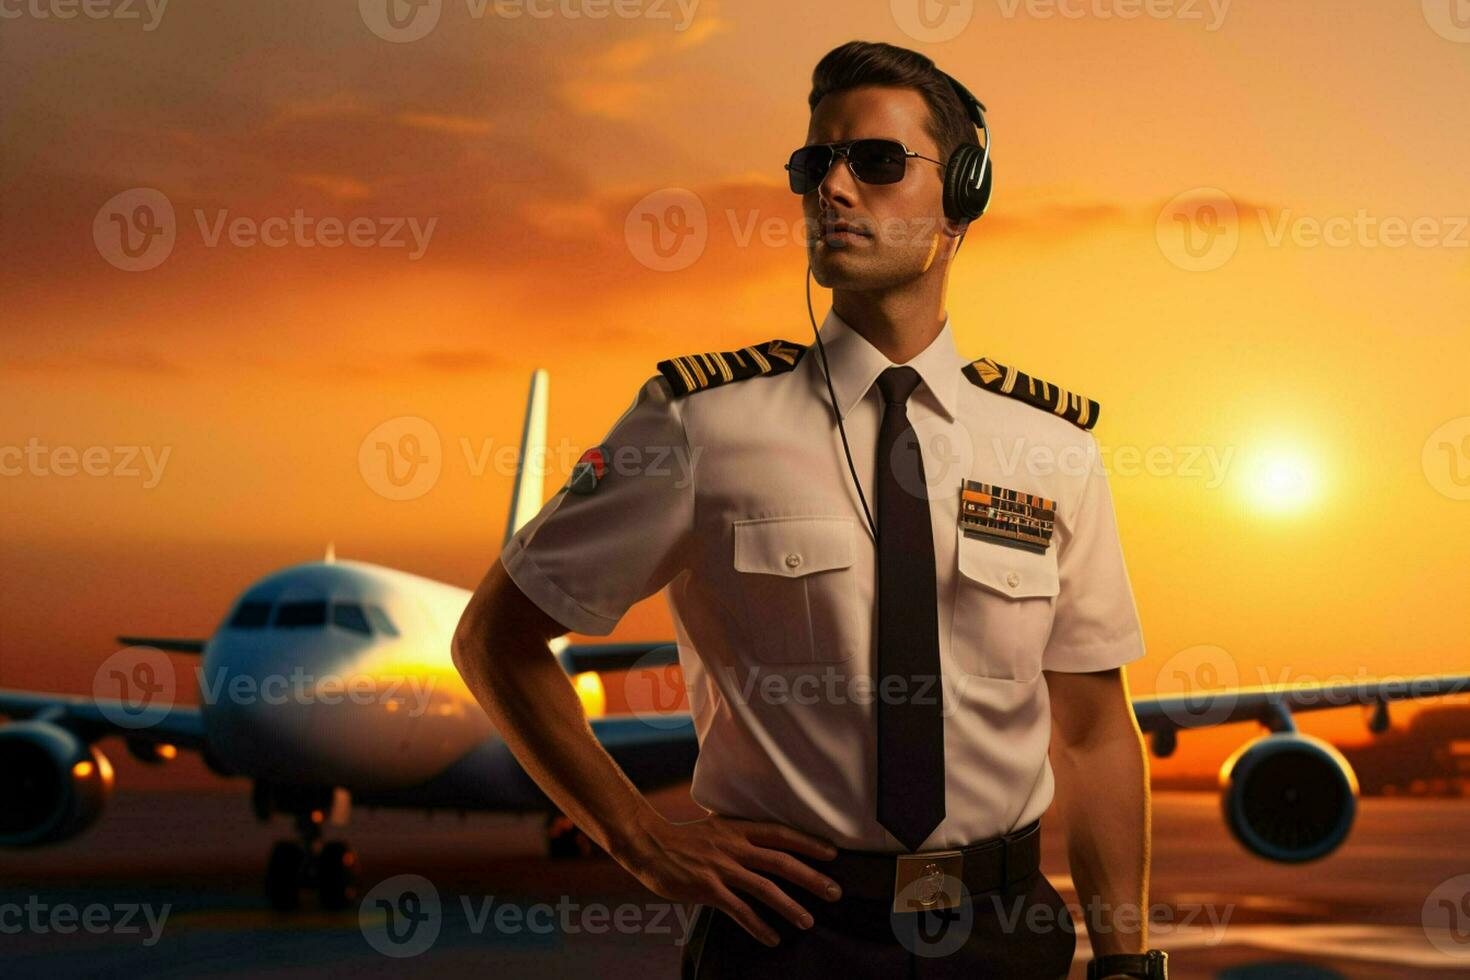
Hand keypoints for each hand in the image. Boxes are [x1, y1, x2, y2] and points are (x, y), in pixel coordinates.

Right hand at [614, 811, 842, 946]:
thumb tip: (763, 842)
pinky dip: (758, 926)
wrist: (648, 844)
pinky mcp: (708, 888)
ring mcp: (721, 868)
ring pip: (764, 887)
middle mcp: (734, 846)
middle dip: (811, 877)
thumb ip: (739, 835)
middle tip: (834, 892)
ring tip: (808, 921)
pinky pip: (739, 910)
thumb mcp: (716, 828)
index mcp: (738, 829)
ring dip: (790, 906)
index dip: (808, 843)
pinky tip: (772, 938)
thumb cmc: (682, 839)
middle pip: (781, 861)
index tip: (832, 854)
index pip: (781, 834)